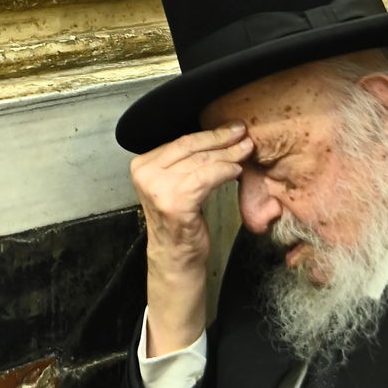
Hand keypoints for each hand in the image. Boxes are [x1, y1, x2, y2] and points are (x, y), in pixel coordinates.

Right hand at [132, 126, 250, 352]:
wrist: (175, 258)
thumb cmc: (180, 221)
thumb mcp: (175, 183)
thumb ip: (185, 161)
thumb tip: (218, 134)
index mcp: (142, 166)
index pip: (180, 141)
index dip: (209, 133)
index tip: (231, 129)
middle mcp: (145, 174)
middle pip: (190, 147)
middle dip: (221, 139)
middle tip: (243, 134)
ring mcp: (158, 188)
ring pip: (201, 161)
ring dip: (228, 155)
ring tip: (246, 150)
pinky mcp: (175, 202)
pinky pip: (207, 177)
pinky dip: (225, 171)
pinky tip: (237, 170)